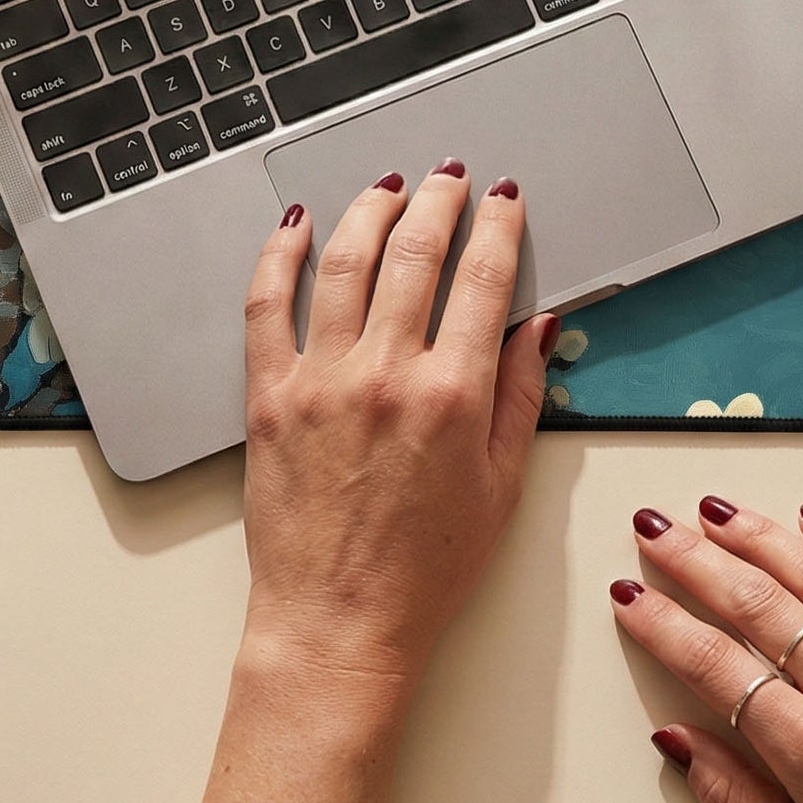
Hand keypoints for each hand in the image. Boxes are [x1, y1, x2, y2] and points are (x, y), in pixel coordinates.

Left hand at [238, 161, 558, 705]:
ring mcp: (320, 382)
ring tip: (390, 184)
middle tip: (452, 177)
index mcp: (452, 396)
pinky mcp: (268, 397)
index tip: (505, 199)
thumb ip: (520, 394)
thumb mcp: (502, 484)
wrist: (338, 625)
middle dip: (440, 200)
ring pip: (344, 261)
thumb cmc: (425, 570)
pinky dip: (279, 254)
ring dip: (371, 208)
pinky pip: (266, 306)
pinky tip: (296, 223)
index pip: (483, 279)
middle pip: (415, 252)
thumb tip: (536, 324)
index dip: (499, 226)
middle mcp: (385, 376)